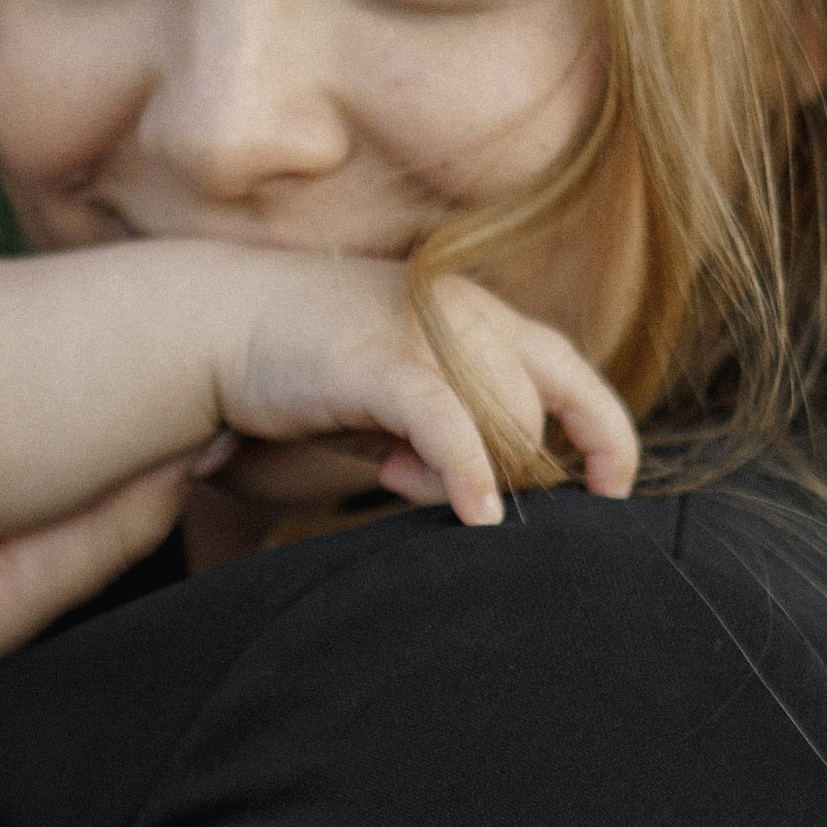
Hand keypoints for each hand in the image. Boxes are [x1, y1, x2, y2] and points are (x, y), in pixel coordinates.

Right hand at [214, 260, 639, 526]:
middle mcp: (464, 314)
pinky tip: (478, 513)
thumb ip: (443, 441)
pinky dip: (471, 471)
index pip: (570, 374)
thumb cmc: (306, 366)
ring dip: (471, 473)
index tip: (610, 490)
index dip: (605, 435)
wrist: (217, 324)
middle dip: (511, 469)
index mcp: (477, 316)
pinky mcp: (379, 362)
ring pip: (500, 418)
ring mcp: (422, 333)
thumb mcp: (394, 404)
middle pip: (535, 410)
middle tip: (441, 489)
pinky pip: (449, 422)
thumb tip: (475, 499)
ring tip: (396, 473)